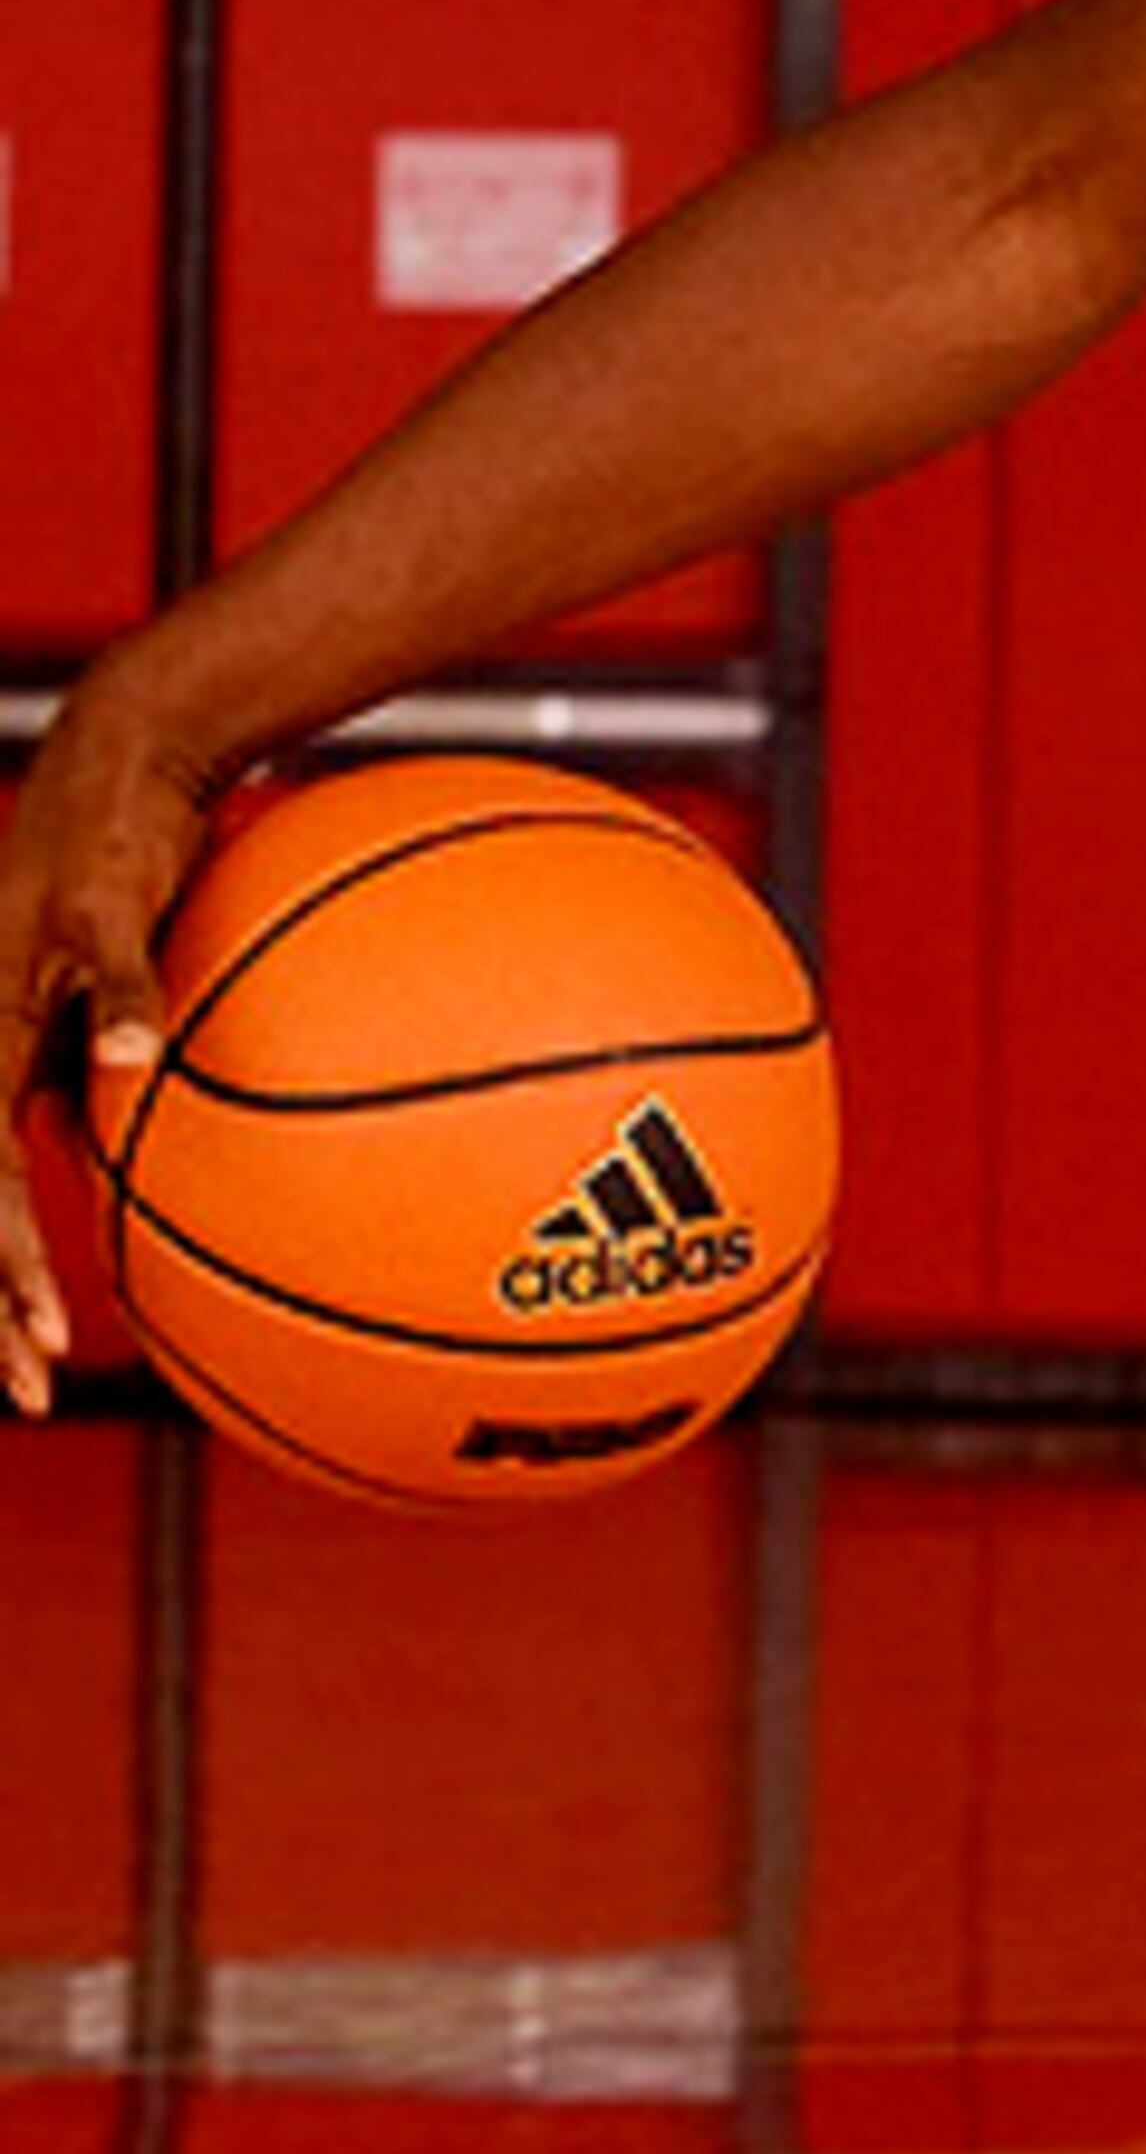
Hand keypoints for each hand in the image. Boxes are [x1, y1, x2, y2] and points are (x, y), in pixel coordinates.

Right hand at [0, 671, 216, 1416]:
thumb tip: (126, 1062)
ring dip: (9, 1267)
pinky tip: (92, 1230)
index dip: (4, 1274)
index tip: (43, 1348)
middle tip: (31, 1391)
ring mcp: (3, 1045)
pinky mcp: (39, 1030)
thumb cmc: (118, 833)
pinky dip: (60, 1181)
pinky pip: (44, 1123)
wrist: (124, 762)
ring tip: (45, 1350)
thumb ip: (119, 988)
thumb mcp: (110, 910)